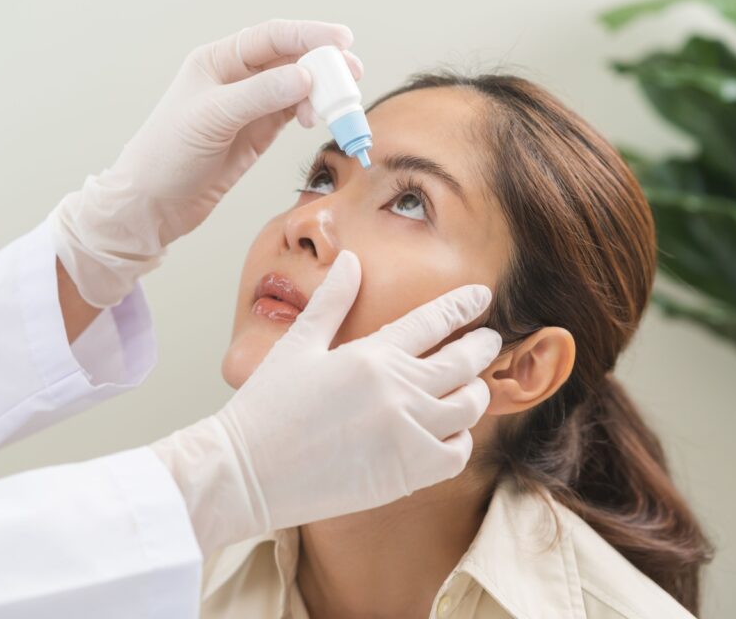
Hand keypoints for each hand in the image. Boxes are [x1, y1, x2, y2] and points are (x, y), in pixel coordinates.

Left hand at [50, 19, 362, 306]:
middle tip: (351, 74)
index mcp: (217, 61)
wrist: (153, 205)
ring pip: (296, 88)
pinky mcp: (257, 134)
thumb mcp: (211, 118)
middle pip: (290, 60)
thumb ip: (259, 95)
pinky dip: (310, 113)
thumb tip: (304, 76)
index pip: (271, 37)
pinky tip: (317, 119)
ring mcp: (249, 107)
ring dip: (321, 93)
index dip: (309, 34)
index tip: (342, 40)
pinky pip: (292, 114)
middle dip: (323, 64)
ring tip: (337, 106)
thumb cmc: (165, 155)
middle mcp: (235, 79)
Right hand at [151, 251, 501, 555]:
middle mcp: (397, 391)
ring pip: (469, 406)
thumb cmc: (266, 406)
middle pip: (464, 360)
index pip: (434, 319)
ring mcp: (406, 433)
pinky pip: (457, 452)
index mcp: (371, 355)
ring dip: (475, 391)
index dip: (463, 304)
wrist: (247, 473)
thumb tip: (353, 261)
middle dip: (482, 344)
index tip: (481, 296)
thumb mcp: (298, 345)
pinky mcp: (407, 472)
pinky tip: (449, 431)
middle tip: (488, 340)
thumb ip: (333, 302)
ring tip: (469, 385)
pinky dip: (461, 438)